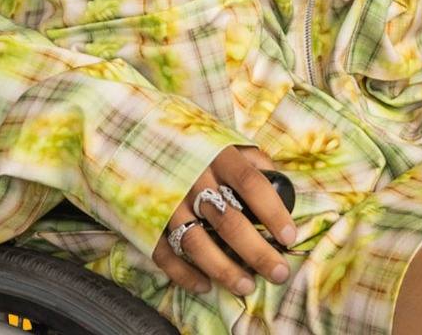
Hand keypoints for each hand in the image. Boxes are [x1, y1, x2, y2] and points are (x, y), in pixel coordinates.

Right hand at [154, 144, 298, 296]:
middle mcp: (191, 178)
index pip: (251, 184)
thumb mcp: (222, 139)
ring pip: (197, 243)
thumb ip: (252, 160)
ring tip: (246, 287)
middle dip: (257, 253)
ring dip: (224, 270)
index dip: (273, 212)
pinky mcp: (146, 219)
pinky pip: (164, 253)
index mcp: (215, 155)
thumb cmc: (190, 144)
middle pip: (229, 221)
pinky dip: (183, 274)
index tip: (290, 237)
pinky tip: (204, 285)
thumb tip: (282, 187)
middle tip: (278, 273)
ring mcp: (166, 201)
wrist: (131, 135)